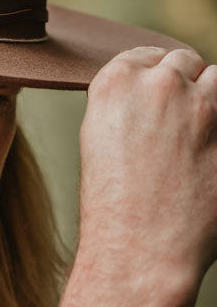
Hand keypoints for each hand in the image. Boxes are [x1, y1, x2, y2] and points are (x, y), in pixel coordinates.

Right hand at [80, 46, 216, 292]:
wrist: (141, 252)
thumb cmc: (114, 210)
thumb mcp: (100, 144)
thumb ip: (128, 107)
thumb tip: (159, 96)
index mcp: (115, 84)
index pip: (148, 55)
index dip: (156, 76)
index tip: (158, 96)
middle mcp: (161, 86)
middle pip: (186, 62)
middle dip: (186, 86)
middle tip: (179, 125)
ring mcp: (203, 107)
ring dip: (213, 102)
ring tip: (199, 140)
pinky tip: (208, 162)